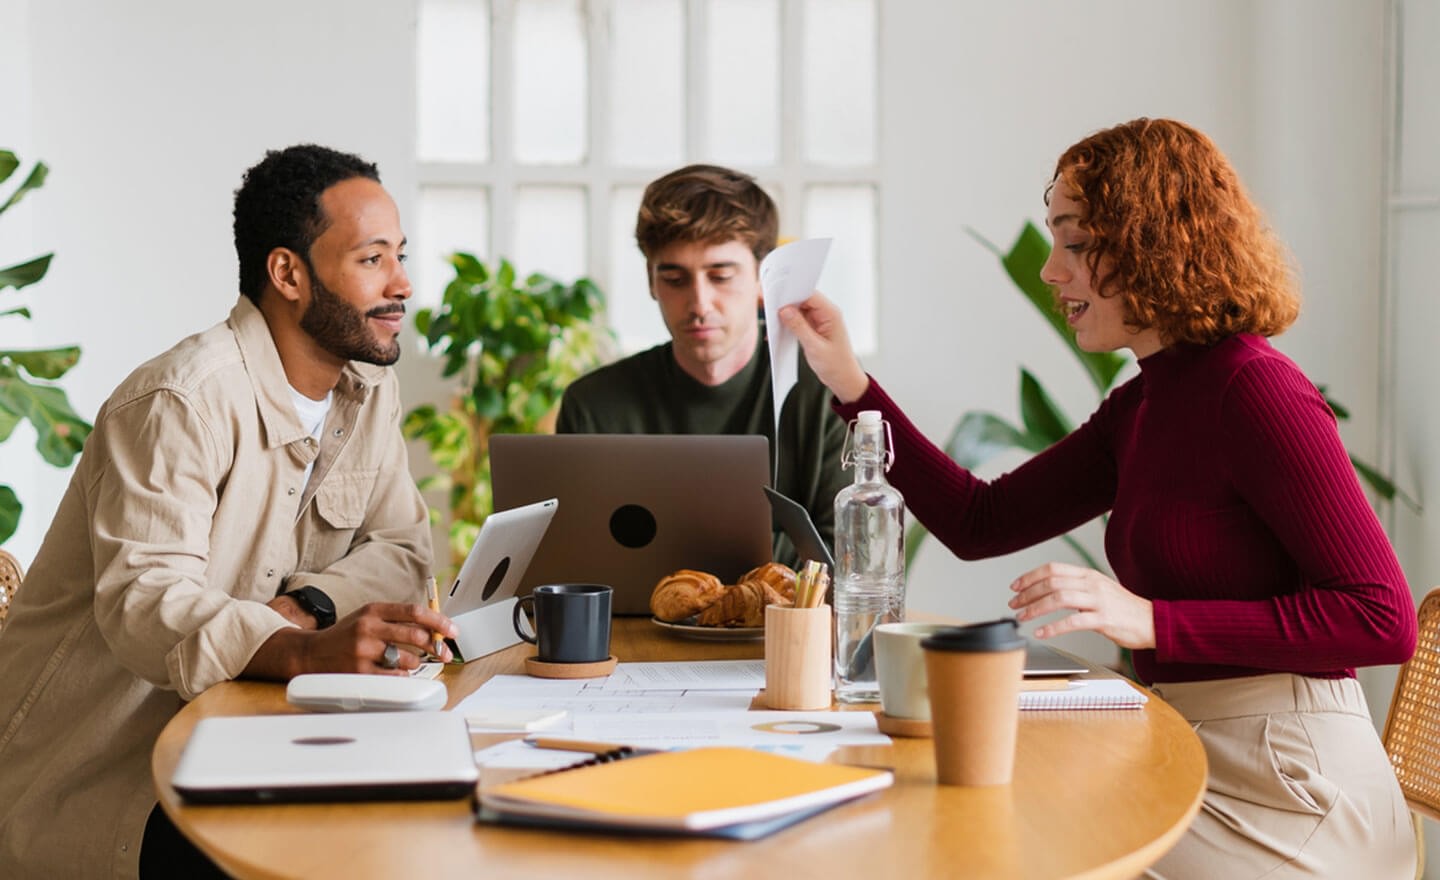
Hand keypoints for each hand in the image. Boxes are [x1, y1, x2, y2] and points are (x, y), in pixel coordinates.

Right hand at [246, 602, 458, 679]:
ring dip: (416, 664)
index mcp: (373, 610)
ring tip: (408, 664)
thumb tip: (433, 628)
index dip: (439, 621)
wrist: (309, 653)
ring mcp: (363, 650)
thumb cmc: (345, 636)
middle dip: (436, 646)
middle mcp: (368, 627)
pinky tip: (397, 674)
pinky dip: (402, 677)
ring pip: (408, 659)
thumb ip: (396, 620)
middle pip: (416, 635)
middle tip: (443, 653)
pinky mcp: (359, 672)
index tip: (453, 631)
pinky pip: (394, 677)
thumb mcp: (368, 618)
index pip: (415, 612)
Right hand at [777, 293, 869, 402]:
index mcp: (831, 314)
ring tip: (772, 319)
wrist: (843, 379)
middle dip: (786, 303)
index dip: (792, 293)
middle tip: (769, 306)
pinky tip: (778, 329)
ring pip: (798, 310)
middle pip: (802, 300)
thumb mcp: (815, 347)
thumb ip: (799, 327)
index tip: (776, 296)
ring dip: (785, 314)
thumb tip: (785, 311)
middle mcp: (825, 314)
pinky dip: (788, 323)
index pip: (809, 295)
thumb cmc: (836, 365)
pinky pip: (798, 320)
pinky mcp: (813, 328)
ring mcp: (819, 321)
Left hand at [1008, 562, 1154, 649]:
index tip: (1015, 586)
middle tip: (1014, 604)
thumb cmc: (1123, 609)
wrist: (1152, 622)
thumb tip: (1048, 591)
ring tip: (1023, 617)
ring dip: (1036, 608)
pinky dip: (1053, 628)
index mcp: (1088, 575)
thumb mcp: (1099, 589)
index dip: (1030, 576)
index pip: (1053, 569)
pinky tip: (1041, 633)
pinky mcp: (1104, 620)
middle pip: (1052, 582)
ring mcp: (1099, 601)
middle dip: (1028, 593)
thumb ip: (1076, 587)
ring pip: (1059, 598)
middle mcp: (1092, 584)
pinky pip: (1073, 621)